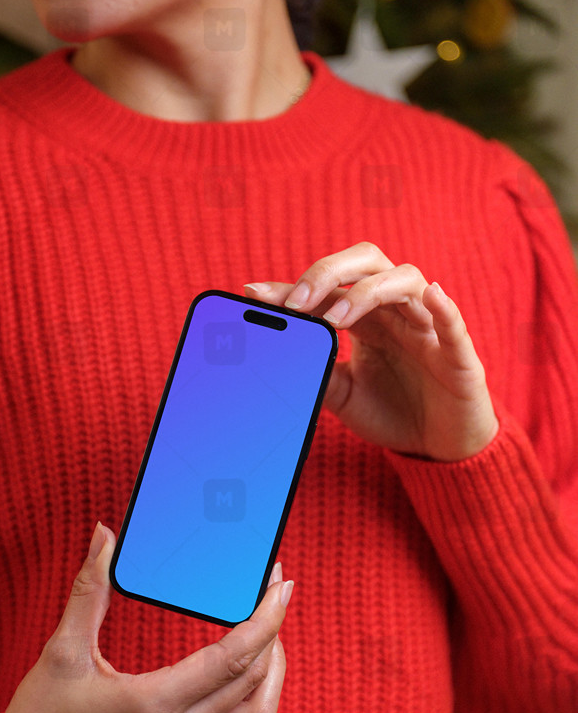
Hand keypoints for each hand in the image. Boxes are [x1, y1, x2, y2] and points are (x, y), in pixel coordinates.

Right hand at [0, 522, 291, 712]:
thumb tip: (105, 537)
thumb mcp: (61, 650)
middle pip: (255, 683)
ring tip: (267, 629)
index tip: (280, 584)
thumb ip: (89, 590)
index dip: (265, 619)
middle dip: (274, 633)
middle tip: (274, 592)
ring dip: (272, 671)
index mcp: (151, 705)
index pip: (232, 660)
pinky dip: (255, 696)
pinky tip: (245, 667)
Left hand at [245, 242, 498, 461]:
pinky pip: (453, 323)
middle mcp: (396, 311)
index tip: (254, 292)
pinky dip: (444, 307)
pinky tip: (433, 294)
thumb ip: (317, 374)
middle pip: (366, 263)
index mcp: (366, 317)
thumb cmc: (393, 412)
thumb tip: (278, 359)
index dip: (293, 287)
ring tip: (335, 318)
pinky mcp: (458, 355)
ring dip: (366, 293)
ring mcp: (427, 328)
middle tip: (295, 303)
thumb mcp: (344, 396)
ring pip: (404, 281)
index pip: (328, 288)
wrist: (438, 449)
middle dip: (327, 274)